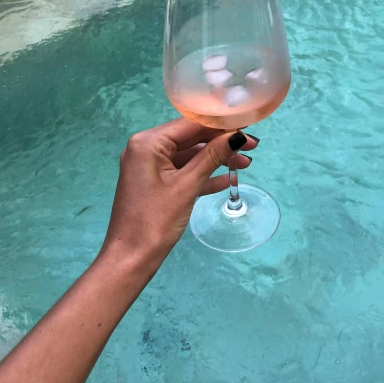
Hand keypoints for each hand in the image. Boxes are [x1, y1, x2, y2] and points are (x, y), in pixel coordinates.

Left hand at [100, 118, 257, 271]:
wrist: (130, 258)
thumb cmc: (156, 219)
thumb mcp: (187, 185)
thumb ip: (212, 156)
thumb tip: (238, 136)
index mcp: (148, 143)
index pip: (190, 124)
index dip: (221, 124)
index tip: (247, 126)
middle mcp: (145, 148)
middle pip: (190, 138)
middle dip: (221, 143)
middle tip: (253, 146)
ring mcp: (149, 166)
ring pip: (189, 156)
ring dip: (215, 160)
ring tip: (245, 163)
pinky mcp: (154, 183)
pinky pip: (182, 172)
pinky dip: (203, 175)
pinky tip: (228, 180)